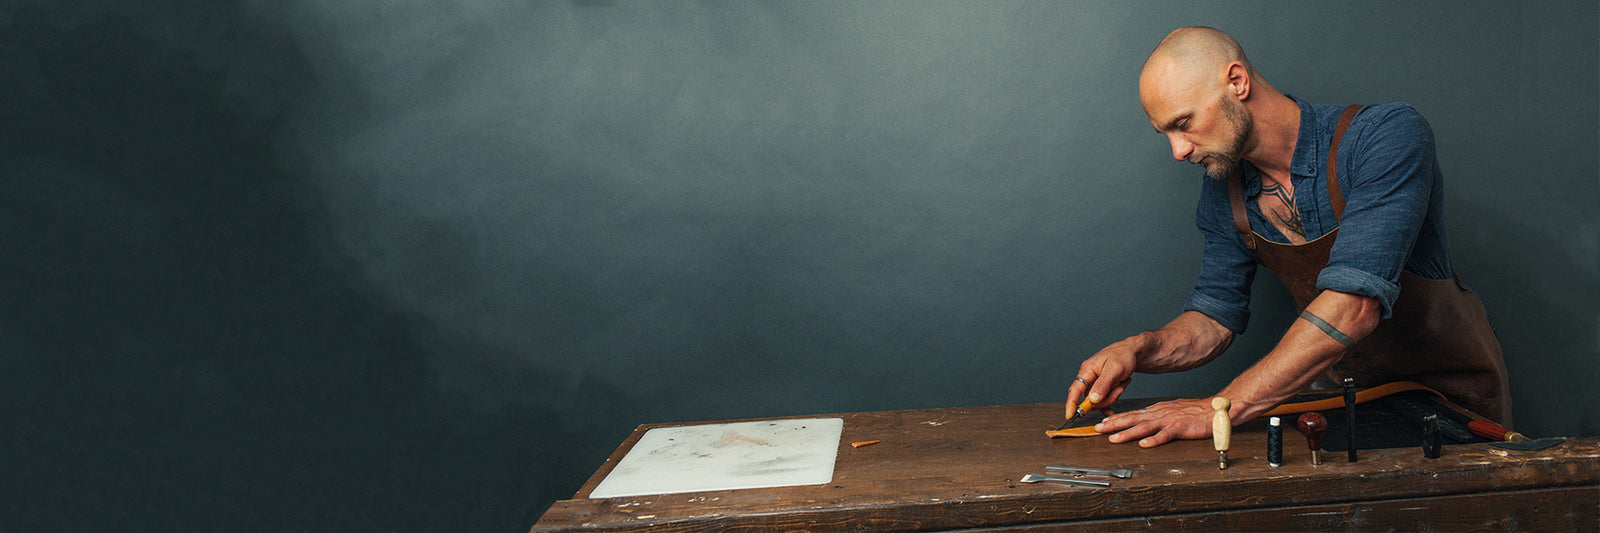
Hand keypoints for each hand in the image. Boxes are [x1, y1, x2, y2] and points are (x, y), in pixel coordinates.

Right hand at [1065, 335, 1143, 418]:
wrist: (1132, 352)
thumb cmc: (1122, 356)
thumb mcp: (1114, 369)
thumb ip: (1103, 385)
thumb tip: (1092, 400)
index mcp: (1087, 370)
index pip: (1075, 390)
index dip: (1071, 404)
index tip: (1069, 416)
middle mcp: (1088, 378)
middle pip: (1090, 400)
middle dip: (1106, 399)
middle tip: (1119, 389)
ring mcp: (1095, 383)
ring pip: (1099, 401)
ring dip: (1113, 396)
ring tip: (1122, 383)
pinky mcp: (1101, 388)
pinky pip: (1104, 400)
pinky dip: (1113, 398)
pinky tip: (1120, 389)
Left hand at [1094, 397, 1218, 446]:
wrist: (1215, 409)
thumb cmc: (1195, 412)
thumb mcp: (1171, 410)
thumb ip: (1157, 415)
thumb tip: (1141, 419)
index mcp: (1157, 410)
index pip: (1133, 414)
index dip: (1116, 418)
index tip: (1102, 422)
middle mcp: (1160, 414)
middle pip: (1133, 419)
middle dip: (1114, 424)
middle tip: (1098, 429)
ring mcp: (1169, 421)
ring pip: (1144, 427)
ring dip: (1127, 433)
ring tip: (1114, 438)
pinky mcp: (1180, 428)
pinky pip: (1165, 435)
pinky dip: (1154, 440)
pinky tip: (1144, 444)